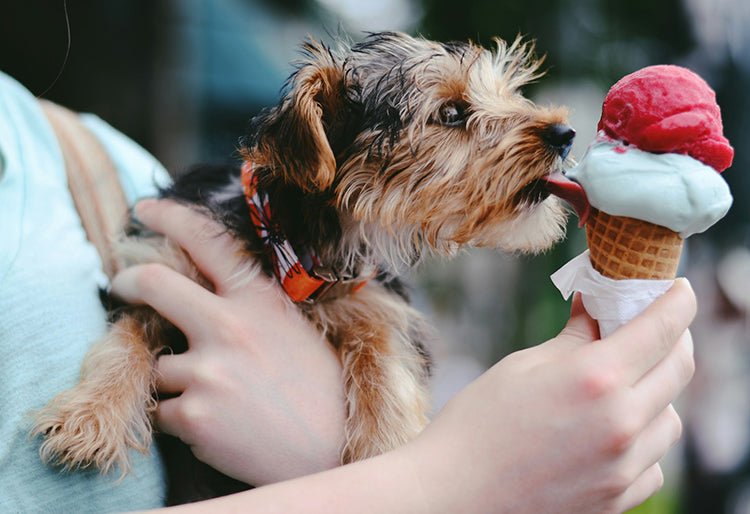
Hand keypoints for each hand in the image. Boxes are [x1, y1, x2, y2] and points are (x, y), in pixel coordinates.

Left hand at [112, 199, 345, 485]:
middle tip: (120, 285)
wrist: (332, 450)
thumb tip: (206, 294)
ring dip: (176, 381)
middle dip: (127, 281)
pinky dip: (179, 419)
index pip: (207, 241)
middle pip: (154, 283)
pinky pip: (162, 411)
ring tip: (220, 400)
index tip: (144, 210)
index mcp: (259, 299)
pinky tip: (218, 426)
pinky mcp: (193, 413)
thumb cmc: (320, 389)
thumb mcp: (294, 329)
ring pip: (159, 364)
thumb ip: (251, 307)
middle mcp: (229, 325)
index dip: (169, 217)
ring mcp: (208, 370)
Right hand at [404, 280, 695, 513]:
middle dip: (673, 339)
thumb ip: (573, 339)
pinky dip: (642, 441)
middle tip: (652, 328)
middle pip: (679, 369)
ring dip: (657, 393)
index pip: (661, 328)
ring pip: (670, 419)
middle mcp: (621, 423)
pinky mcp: (616, 500)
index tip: (679, 289)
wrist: (452, 495)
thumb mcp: (522, 367)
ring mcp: (623, 468)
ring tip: (623, 386)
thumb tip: (596, 308)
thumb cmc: (477, 425)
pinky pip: (653, 463)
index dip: (677, 300)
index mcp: (596, 379)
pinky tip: (609, 432)